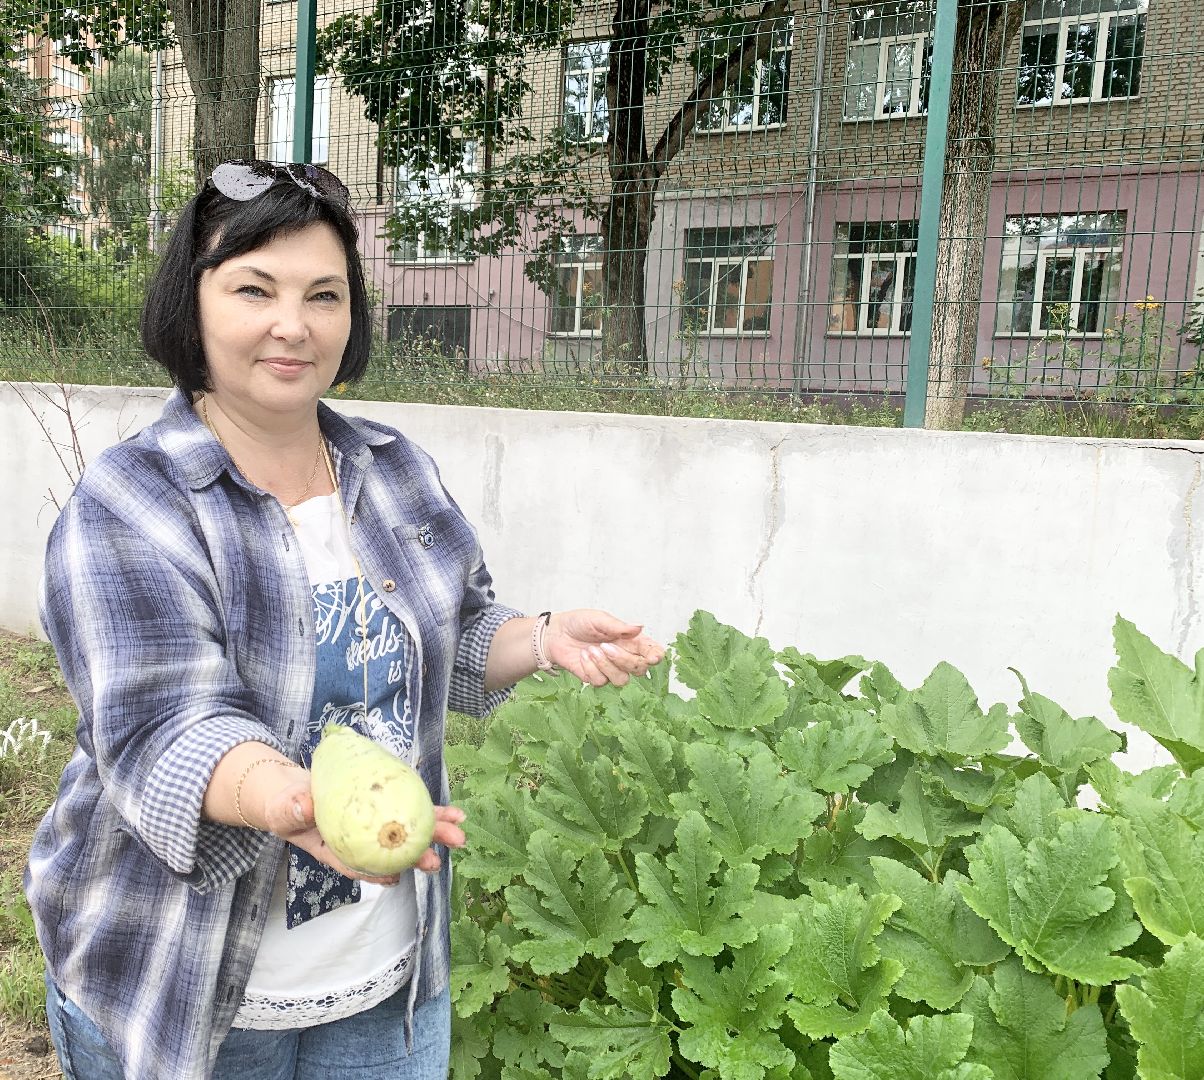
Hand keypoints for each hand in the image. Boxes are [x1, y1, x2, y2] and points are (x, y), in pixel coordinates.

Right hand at [261, 772, 466, 880]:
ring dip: (434, 832)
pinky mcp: (386, 804)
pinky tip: (455, 814)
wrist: (294, 788)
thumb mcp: (283, 809)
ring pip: (408, 830)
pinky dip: (432, 810)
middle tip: (436, 861)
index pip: (357, 864)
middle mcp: (362, 840)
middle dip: (415, 855)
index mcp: (337, 848)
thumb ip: (291, 809)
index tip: (394, 875)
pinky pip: (410, 807)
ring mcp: (376, 823)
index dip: (376, 871)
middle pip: (391, 851)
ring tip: (459, 834)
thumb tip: (305, 806)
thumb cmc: (287, 807)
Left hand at [544, 609, 664, 686]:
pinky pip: (600, 681)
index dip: (656, 656)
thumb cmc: (579, 623)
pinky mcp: (596, 678)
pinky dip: (590, 668)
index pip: (651, 651)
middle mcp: (624, 656)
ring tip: (591, 650)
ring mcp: (610, 669)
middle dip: (624, 659)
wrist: (556, 634)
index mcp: (630, 640)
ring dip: (605, 665)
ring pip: (622, 680)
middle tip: (605, 646)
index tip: (652, 657)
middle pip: (639, 669)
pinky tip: (583, 656)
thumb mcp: (598, 618)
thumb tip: (639, 627)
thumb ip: (618, 625)